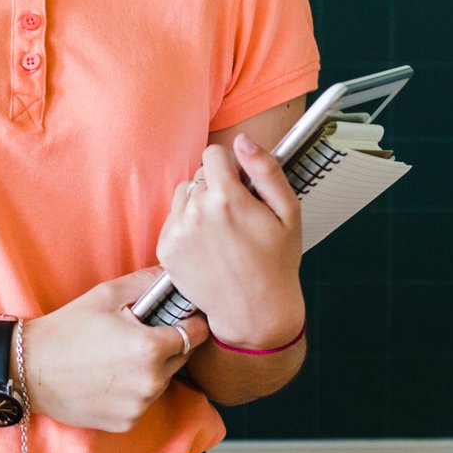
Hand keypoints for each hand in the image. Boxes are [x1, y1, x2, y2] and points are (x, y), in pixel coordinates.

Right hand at [21, 267, 208, 431]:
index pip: (196, 334)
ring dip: (152, 368)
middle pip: (181, 358)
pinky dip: (134, 390)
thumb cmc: (67, 329)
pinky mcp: (127, 423)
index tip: (178, 316)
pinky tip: (109, 377)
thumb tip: (175, 274)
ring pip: (163, 381)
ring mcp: (139, 407)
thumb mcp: (105, 295)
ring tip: (119, 355)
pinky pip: (143, 402)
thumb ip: (146, 283)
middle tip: (138, 332)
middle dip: (168, 344)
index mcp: (150, 348)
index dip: (190, 321)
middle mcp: (150, 382)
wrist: (30, 369)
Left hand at [155, 133, 304, 348]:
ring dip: (199, 204)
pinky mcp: (165, 248)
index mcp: (226, 199)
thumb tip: (242, 139)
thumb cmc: (277, 261)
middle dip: (217, 187)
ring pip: (184, 194)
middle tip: (238, 217)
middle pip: (199, 174)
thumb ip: (265, 170)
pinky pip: (173, 218)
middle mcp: (195, 212)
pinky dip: (187, 225)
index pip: (214, 153)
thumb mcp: (288, 213)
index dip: (231, 166)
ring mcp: (177, 231)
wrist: (254, 312)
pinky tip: (208, 245)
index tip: (242, 186)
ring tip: (223, 231)